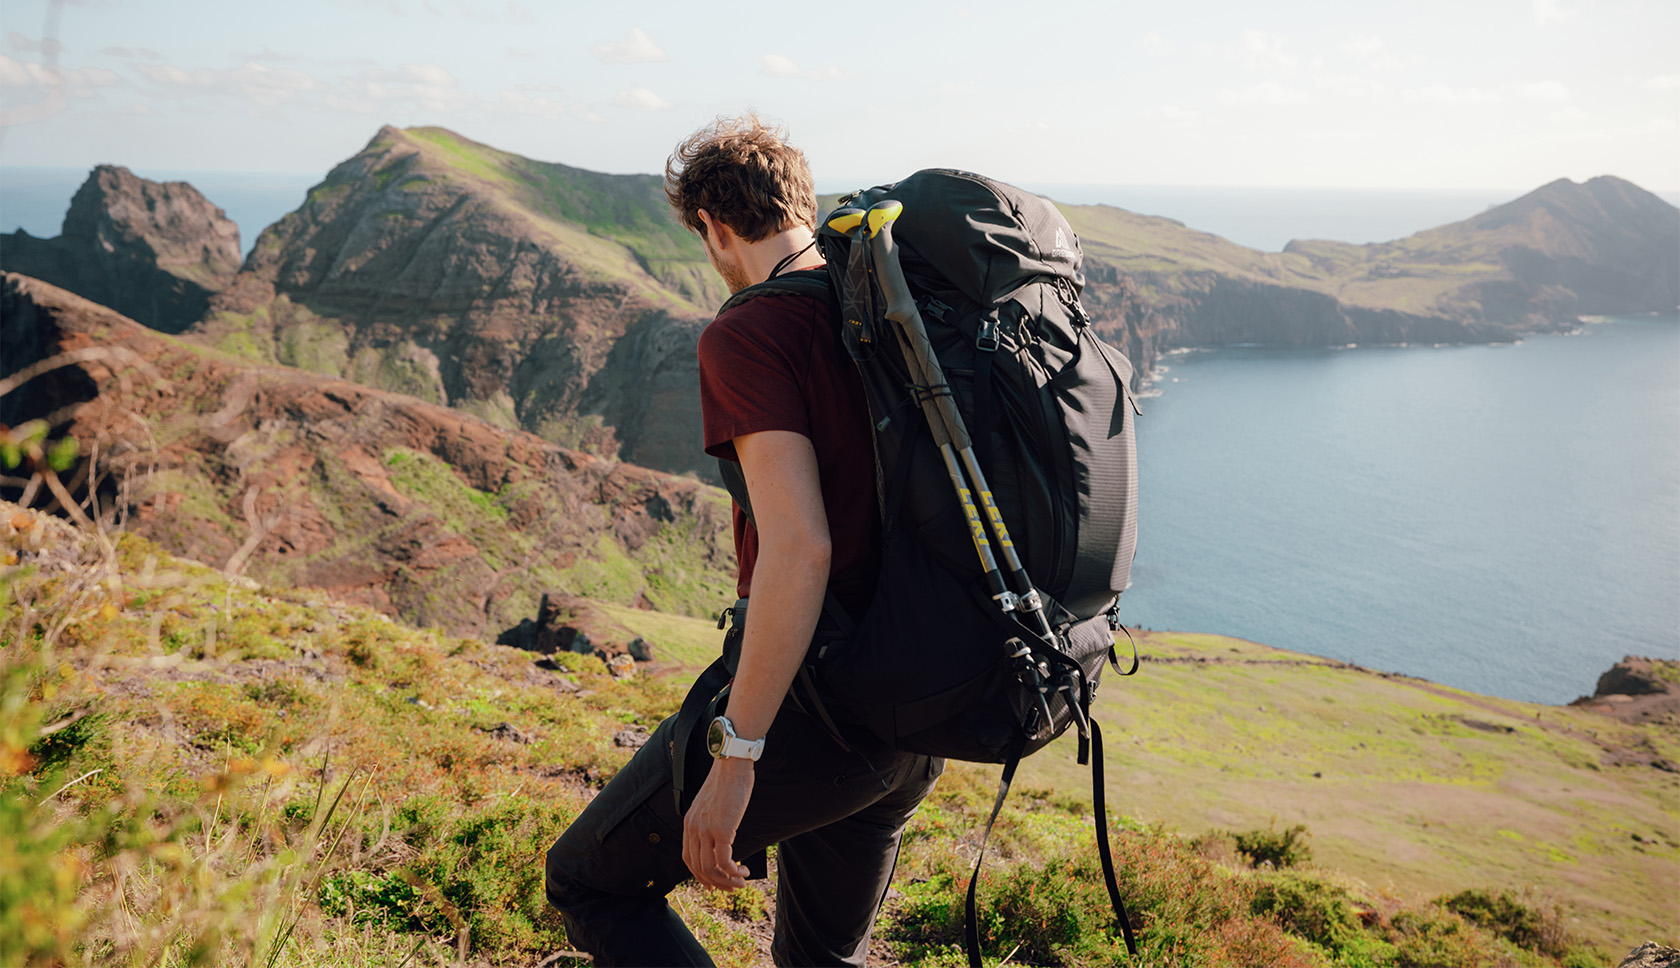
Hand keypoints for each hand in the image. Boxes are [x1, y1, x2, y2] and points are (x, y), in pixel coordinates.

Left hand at [682, 757, 754, 889]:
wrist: (731, 764)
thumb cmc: (727, 780)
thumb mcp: (711, 803)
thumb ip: (710, 820)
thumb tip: (721, 835)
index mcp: (690, 823)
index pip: (688, 859)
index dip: (700, 876)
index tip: (714, 884)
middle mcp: (694, 829)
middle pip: (699, 868)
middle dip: (717, 883)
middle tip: (733, 887)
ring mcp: (706, 830)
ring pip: (711, 869)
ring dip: (727, 880)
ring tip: (742, 882)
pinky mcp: (721, 830)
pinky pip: (724, 861)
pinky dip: (734, 872)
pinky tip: (744, 871)